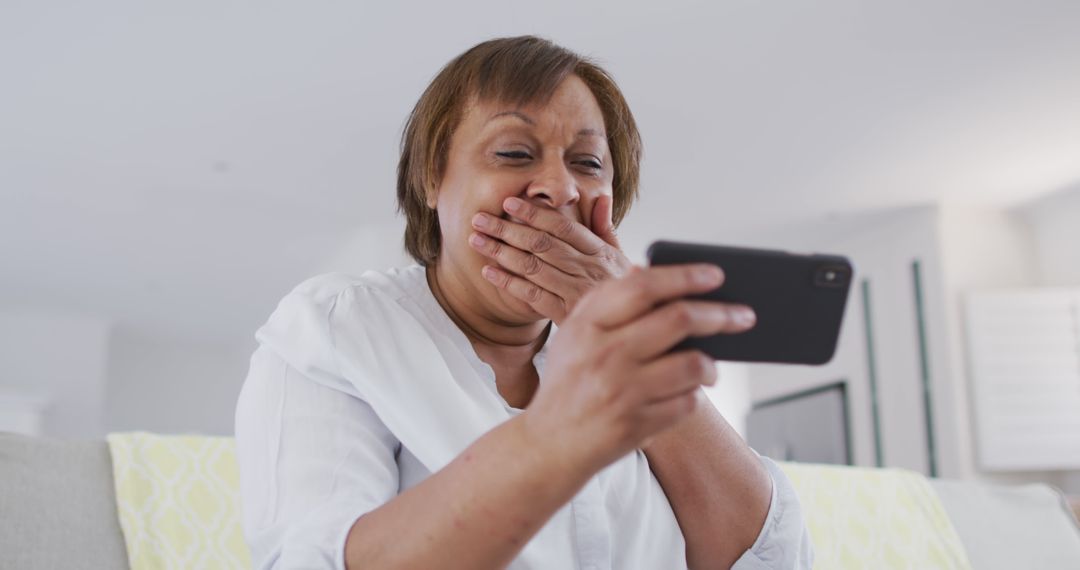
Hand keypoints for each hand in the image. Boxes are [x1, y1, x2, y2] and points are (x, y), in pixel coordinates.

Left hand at [469, 194, 631, 323]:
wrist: (630, 328)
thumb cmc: (621, 288)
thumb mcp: (621, 256)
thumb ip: (606, 227)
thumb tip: (601, 197)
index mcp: (598, 252)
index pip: (562, 227)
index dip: (533, 213)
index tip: (508, 203)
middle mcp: (586, 269)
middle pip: (541, 244)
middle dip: (507, 229)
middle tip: (480, 219)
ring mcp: (575, 292)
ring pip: (533, 267)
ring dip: (501, 252)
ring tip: (477, 240)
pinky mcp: (564, 314)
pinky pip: (532, 296)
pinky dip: (509, 282)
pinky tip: (489, 272)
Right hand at [520, 264, 756, 472]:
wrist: (548, 445)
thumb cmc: (570, 381)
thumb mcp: (575, 334)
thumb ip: (608, 302)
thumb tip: (651, 272)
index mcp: (587, 324)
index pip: (643, 287)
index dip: (685, 276)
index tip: (717, 274)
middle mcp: (604, 354)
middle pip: (679, 319)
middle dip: (720, 315)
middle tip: (743, 315)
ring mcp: (621, 392)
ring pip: (693, 364)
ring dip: (711, 364)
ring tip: (711, 366)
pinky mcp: (636, 425)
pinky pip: (687, 402)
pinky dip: (694, 395)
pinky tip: (687, 393)